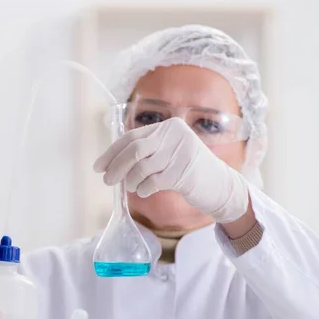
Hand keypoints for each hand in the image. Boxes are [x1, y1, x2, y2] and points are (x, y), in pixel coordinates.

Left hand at [93, 117, 248, 222]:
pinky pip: (152, 182)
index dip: (112, 153)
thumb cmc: (188, 170)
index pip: (132, 137)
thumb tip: (110, 163)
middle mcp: (175, 134)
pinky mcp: (183, 172)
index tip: (98, 167)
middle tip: (107, 181)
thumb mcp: (169, 153)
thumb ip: (146, 152)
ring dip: (130, 181)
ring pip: (141, 167)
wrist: (220, 186)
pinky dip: (144, 189)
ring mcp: (181, 152)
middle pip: (134, 150)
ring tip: (131, 187)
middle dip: (116, 167)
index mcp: (169, 126)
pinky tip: (144, 192)